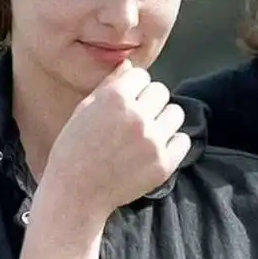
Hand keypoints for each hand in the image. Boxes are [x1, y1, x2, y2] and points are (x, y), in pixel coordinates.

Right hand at [41, 60, 190, 218]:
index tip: (125, 103)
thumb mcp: (84, 110)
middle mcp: (137, 116)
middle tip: (135, 119)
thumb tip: (129, 64)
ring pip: (176, 113)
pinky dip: (172, 143)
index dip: (133, 88)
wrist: (76, 195)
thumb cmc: (74, 149)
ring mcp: (153, 140)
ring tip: (146, 134)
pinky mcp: (164, 163)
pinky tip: (154, 150)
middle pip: (161, 92)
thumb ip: (110, 84)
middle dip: (149, 102)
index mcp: (115, 98)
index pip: (142, 75)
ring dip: (164, 120)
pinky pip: (183, 140)